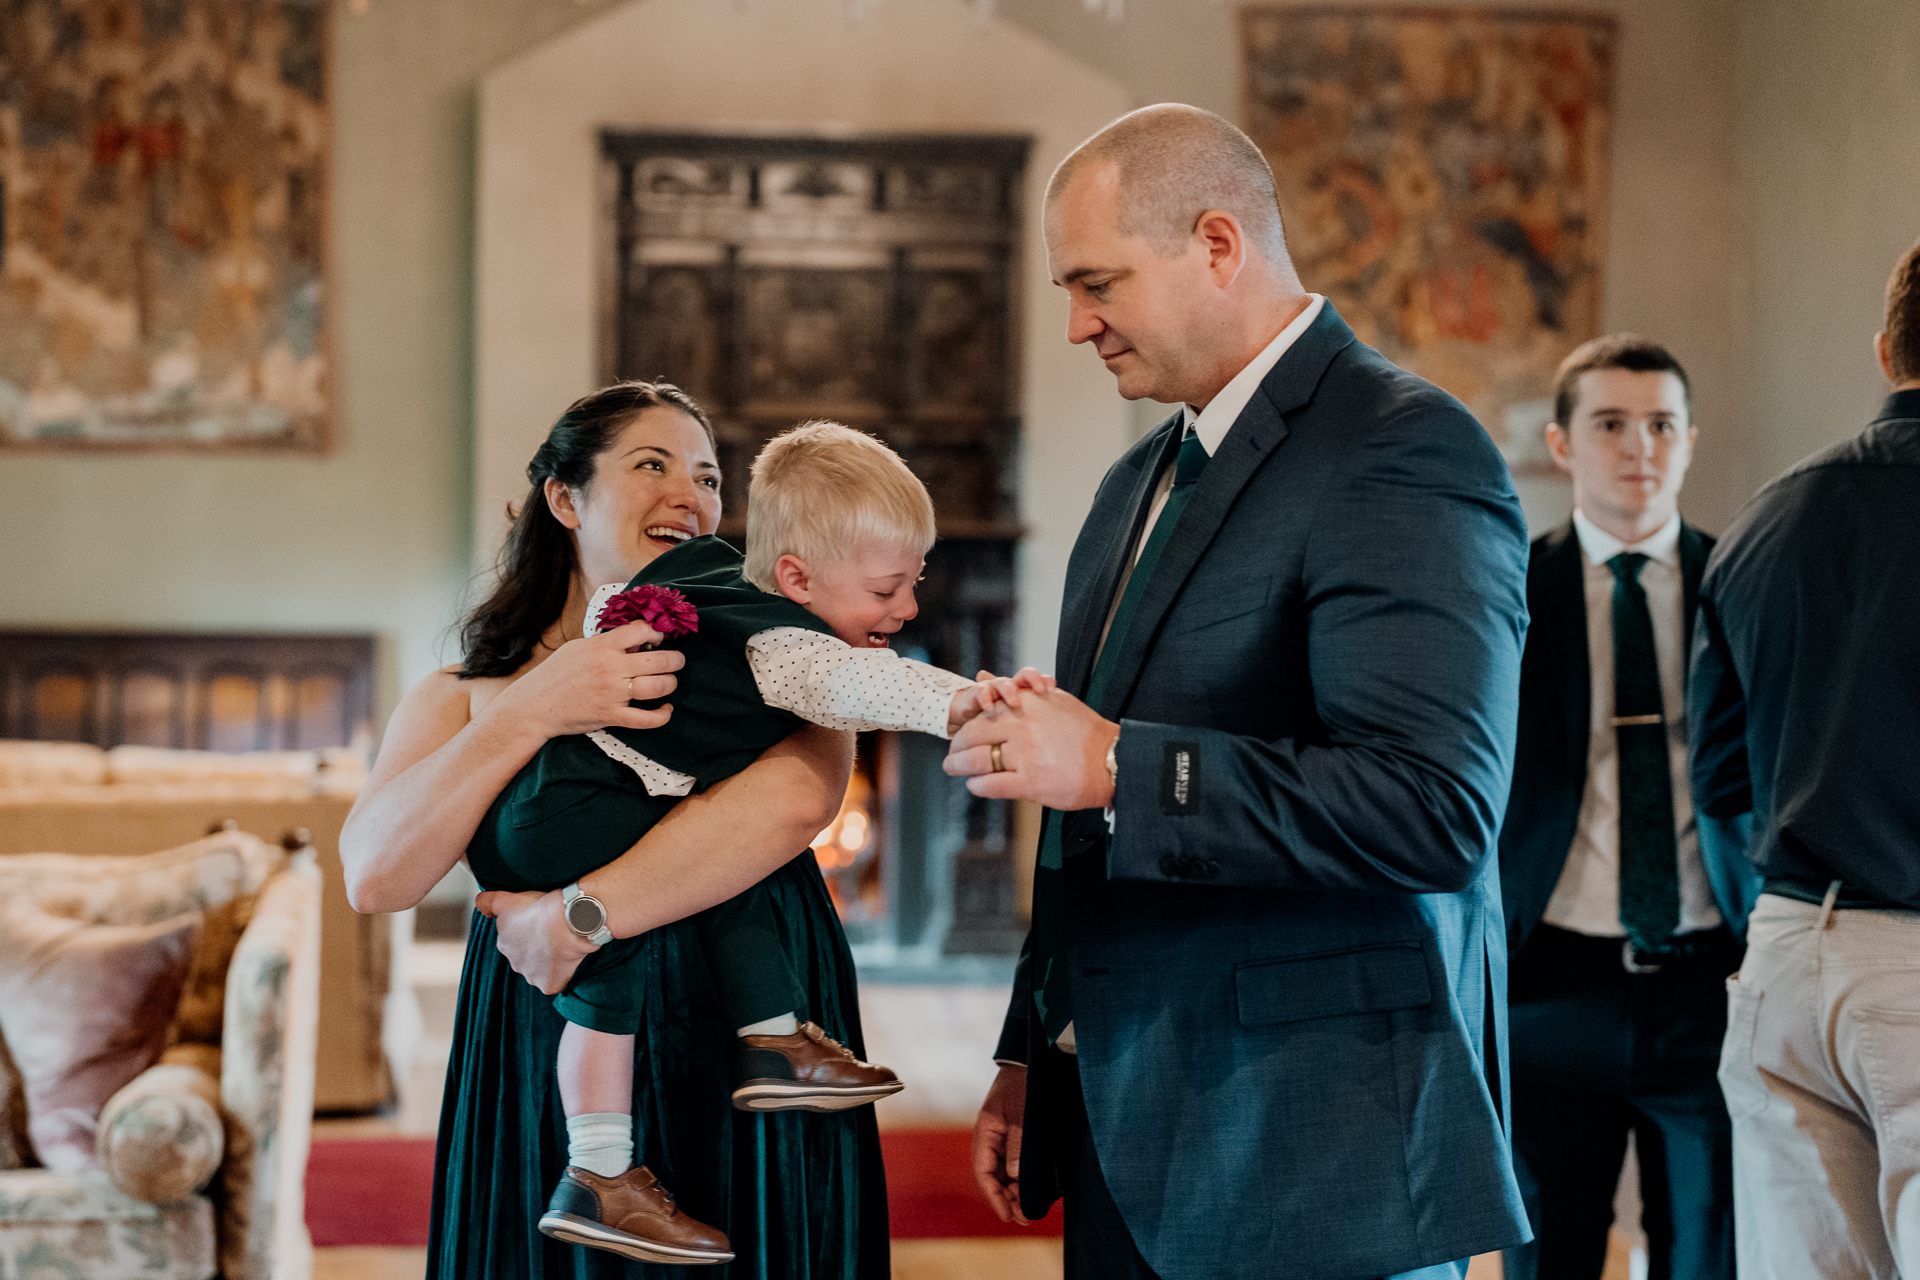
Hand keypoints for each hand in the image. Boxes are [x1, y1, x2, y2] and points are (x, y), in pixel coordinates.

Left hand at [474, 888, 596, 994]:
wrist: (567, 921)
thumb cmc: (539, 907)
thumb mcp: (506, 899)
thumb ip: (487, 901)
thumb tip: (480, 905)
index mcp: (504, 944)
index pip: (516, 940)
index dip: (529, 930)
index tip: (541, 921)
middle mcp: (515, 964)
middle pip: (527, 957)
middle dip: (537, 948)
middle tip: (553, 933)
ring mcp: (532, 977)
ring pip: (540, 970)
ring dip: (549, 961)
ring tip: (563, 945)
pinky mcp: (549, 986)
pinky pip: (556, 982)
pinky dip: (562, 974)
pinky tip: (569, 960)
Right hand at [485, 621, 684, 740]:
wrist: (534, 706)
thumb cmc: (554, 675)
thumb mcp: (578, 648)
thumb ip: (606, 643)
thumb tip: (634, 640)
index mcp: (602, 647)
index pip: (641, 629)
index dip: (658, 632)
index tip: (660, 638)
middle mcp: (610, 668)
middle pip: (660, 659)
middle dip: (676, 659)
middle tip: (677, 661)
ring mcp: (612, 693)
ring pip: (659, 686)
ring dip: (671, 684)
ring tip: (670, 682)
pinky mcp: (611, 716)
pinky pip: (647, 719)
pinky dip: (663, 715)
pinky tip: (666, 709)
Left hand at [944, 686, 1117, 809]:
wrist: (1111, 761)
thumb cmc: (1084, 731)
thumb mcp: (1051, 701)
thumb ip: (1015, 691)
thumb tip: (983, 677)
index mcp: (1028, 704)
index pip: (984, 712)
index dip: (966, 725)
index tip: (961, 732)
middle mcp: (1024, 727)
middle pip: (974, 735)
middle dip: (957, 747)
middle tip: (951, 755)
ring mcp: (1026, 756)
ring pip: (978, 760)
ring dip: (959, 766)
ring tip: (954, 769)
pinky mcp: (1031, 783)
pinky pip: (992, 784)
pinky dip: (978, 786)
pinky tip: (974, 785)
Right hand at [946, 668, 1057, 734]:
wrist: (971, 722)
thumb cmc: (1002, 727)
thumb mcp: (1021, 730)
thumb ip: (1037, 728)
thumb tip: (1061, 741)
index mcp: (1024, 693)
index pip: (1038, 681)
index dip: (1045, 681)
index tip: (1053, 687)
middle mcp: (1010, 688)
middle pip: (1023, 676)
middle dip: (1032, 679)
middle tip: (1040, 690)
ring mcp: (993, 689)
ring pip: (1003, 683)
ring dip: (1009, 690)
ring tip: (1014, 702)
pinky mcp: (975, 695)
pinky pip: (980, 691)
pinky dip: (985, 697)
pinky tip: (988, 707)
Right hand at [973, 1063, 1028, 1224]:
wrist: (1031, 1060)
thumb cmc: (1024, 1082)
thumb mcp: (1021, 1113)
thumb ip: (1017, 1144)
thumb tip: (1015, 1176)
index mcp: (985, 1131)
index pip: (983, 1172)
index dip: (994, 1197)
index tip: (1008, 1215)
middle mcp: (991, 1137)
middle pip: (993, 1176)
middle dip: (1006, 1199)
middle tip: (1024, 1218)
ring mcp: (1002, 1136)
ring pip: (1004, 1171)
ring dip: (1014, 1191)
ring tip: (1028, 1209)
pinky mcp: (1015, 1134)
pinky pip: (1014, 1162)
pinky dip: (1020, 1177)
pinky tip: (1031, 1188)